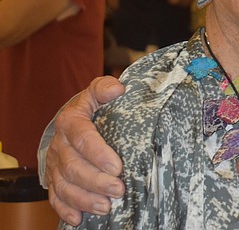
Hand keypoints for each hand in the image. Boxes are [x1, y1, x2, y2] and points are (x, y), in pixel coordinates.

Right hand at [45, 76, 125, 224]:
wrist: (73, 118)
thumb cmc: (93, 106)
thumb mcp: (98, 91)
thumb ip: (105, 88)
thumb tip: (118, 89)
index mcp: (71, 121)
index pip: (83, 138)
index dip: (99, 154)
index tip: (117, 167)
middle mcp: (60, 145)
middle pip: (74, 167)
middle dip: (96, 182)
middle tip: (118, 190)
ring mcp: (55, 164)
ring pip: (64, 186)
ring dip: (85, 199)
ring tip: (106, 206)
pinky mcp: (54, 178)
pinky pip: (55, 197)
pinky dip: (66, 209)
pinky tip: (79, 218)